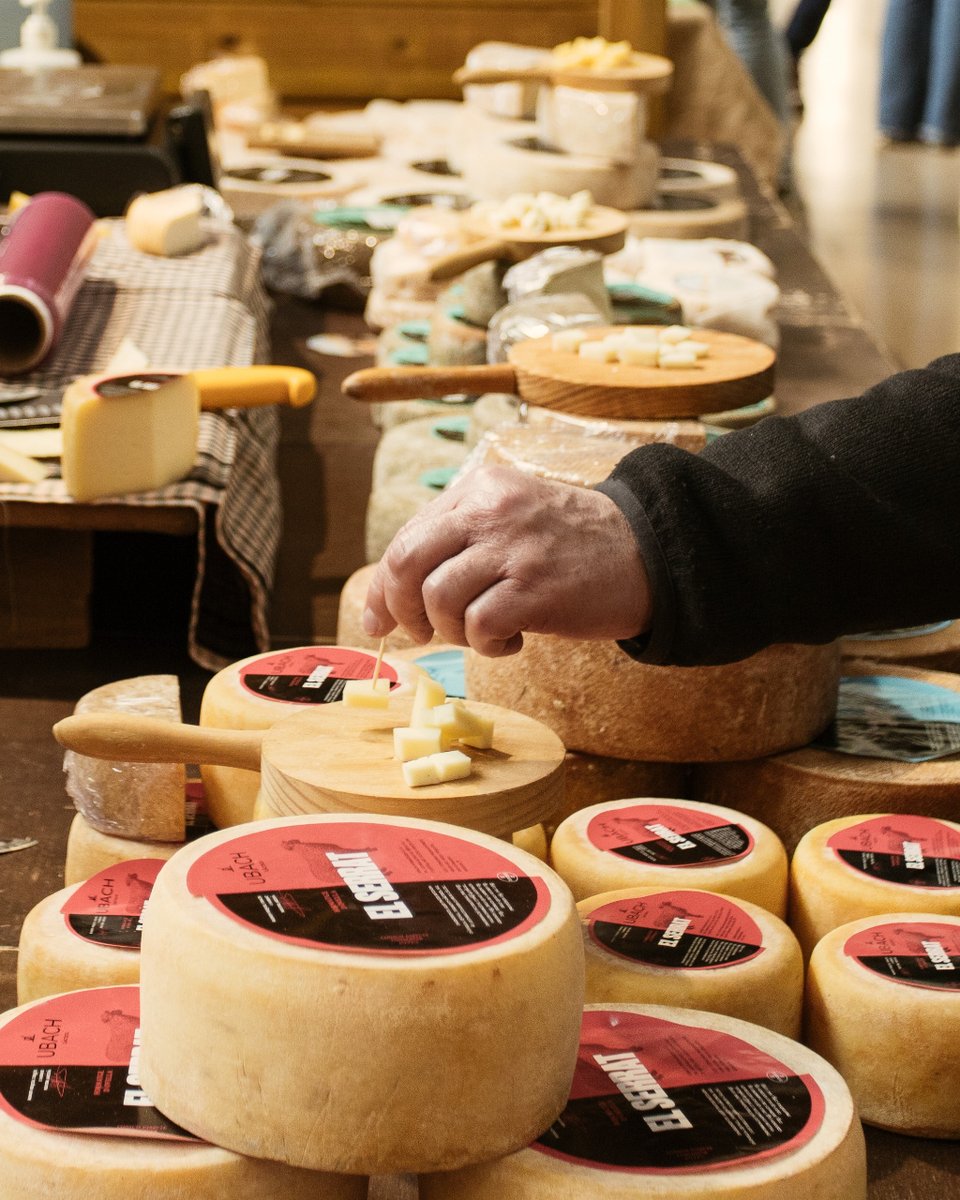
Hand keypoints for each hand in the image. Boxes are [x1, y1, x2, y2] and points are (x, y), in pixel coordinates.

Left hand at [362, 465, 651, 656]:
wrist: (647, 553)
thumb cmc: (571, 546)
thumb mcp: (512, 520)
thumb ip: (459, 540)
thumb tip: (393, 591)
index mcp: (479, 489)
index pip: (406, 538)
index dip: (382, 587)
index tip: (378, 620)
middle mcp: (490, 511)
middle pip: (406, 562)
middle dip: (400, 609)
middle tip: (419, 635)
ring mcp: (513, 549)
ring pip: (438, 598)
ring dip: (450, 631)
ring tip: (480, 634)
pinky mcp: (535, 589)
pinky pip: (478, 626)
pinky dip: (486, 645)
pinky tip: (511, 641)